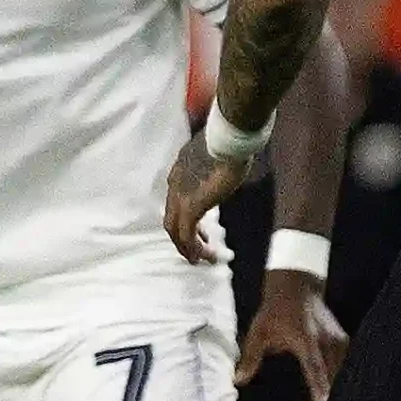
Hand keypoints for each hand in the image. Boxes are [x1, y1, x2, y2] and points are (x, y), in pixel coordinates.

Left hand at [164, 129, 248, 263]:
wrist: (227, 140)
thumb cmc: (229, 144)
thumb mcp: (218, 158)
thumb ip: (216, 168)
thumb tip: (227, 171)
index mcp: (180, 172)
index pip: (175, 202)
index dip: (186, 218)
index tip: (202, 229)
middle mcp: (175, 185)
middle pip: (171, 219)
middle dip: (184, 238)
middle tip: (198, 250)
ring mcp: (180, 196)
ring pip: (175, 230)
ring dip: (189, 248)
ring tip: (202, 260)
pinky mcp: (190, 207)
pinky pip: (186, 235)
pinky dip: (195, 249)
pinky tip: (207, 256)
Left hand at [237, 269, 348, 400]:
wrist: (298, 285)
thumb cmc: (275, 310)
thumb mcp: (258, 331)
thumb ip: (250, 357)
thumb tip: (237, 381)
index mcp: (306, 339)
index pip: (314, 366)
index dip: (319, 386)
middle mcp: (327, 343)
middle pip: (333, 380)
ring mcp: (340, 344)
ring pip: (341, 379)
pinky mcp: (344, 346)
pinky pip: (344, 373)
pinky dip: (337, 390)